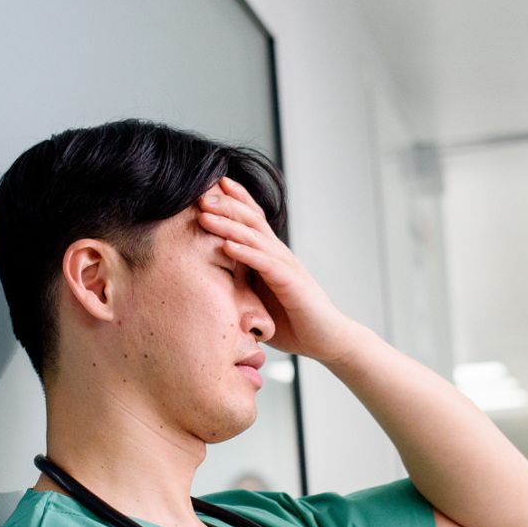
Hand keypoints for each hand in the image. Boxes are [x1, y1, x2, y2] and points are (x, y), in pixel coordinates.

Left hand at [196, 177, 362, 363]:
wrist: (326, 339)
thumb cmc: (292, 322)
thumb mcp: (259, 300)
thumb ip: (240, 288)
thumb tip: (209, 287)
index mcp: (271, 255)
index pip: (252, 220)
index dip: (234, 201)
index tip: (210, 187)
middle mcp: (279, 255)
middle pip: (251, 221)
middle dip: (226, 205)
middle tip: (200, 194)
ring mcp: (287, 267)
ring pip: (255, 238)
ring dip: (228, 226)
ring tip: (205, 215)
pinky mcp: (292, 284)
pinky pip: (265, 264)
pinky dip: (245, 254)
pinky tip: (226, 246)